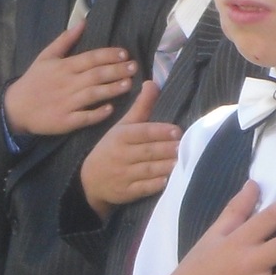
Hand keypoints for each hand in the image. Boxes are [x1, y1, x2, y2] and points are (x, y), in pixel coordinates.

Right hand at [4, 20, 133, 138]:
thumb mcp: (45, 57)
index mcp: (63, 67)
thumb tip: (83, 22)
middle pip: (95, 75)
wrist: (16, 108)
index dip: (108, 55)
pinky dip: (97, 113)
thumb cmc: (33, 81)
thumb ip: (65, 40)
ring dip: (111, 89)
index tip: (125, 54)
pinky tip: (111, 109)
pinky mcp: (65, 121)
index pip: (90, 58)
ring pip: (93, 94)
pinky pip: (84, 117)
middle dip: (116, 70)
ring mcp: (66, 103)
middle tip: (134, 67)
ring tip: (128, 84)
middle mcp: (66, 83)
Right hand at [81, 81, 180, 213]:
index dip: (160, 132)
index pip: (142, 133)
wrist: (90, 180)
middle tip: (185, 146)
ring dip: (167, 166)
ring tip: (183, 161)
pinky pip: (144, 188)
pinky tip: (169, 179)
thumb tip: (153, 83)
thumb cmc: (111, 148)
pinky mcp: (127, 192)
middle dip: (168, 149)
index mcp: (120, 136)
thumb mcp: (122, 127)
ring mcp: (123, 175)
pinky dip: (157, 184)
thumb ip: (141, 107)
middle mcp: (121, 155)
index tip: (177, 131)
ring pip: (149, 170)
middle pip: (148, 151)